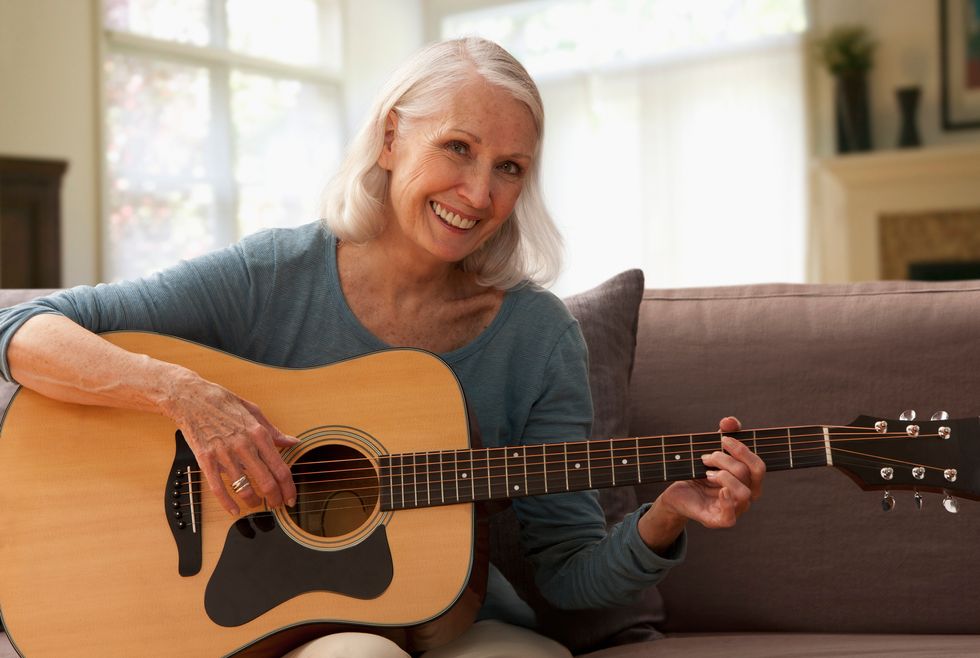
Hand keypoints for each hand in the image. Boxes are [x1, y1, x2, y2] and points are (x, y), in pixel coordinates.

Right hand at [164, 370, 298, 515]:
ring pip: (244, 487)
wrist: (191, 398)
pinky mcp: (205, 459)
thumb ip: (274, 431)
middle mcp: (244, 445)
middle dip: (275, 499)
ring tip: (256, 504)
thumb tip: (293, 442)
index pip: (281, 468)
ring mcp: (224, 454)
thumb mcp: (254, 412)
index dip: (289, 487)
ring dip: (253, 501)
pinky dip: (227, 503)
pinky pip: (218, 487)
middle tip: (277, 505)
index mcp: (259, 434)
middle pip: (267, 481)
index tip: (291, 497)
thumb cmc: (223, 403)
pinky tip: (234, 510)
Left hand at [638, 416, 765, 551]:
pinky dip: (725, 501)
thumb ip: (725, 433)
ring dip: (723, 475)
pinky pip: (730, 516)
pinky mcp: (720, 521)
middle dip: (726, 459)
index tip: (722, 438)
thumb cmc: (700, 472)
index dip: (742, 449)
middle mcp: (747, 496)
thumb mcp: (712, 450)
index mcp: (749, 481)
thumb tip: (729, 421)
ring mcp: (735, 510)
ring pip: (743, 493)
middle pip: (748, 474)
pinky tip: (714, 486)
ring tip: (706, 472)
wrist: (678, 493)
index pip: (758, 466)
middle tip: (707, 457)